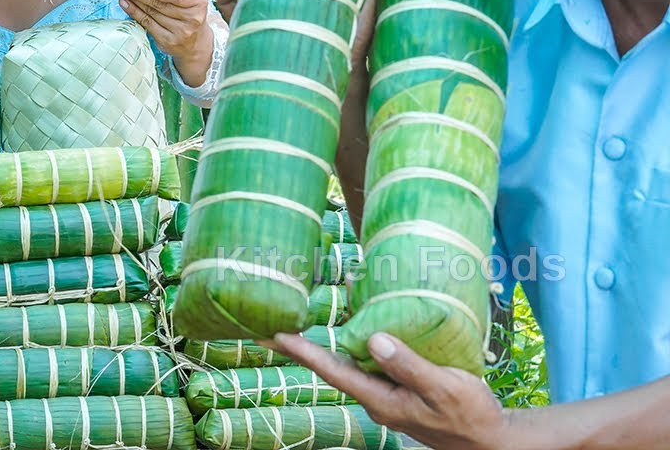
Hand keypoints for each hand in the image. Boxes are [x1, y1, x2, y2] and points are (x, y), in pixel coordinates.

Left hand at [118, 0, 214, 86]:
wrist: (195, 43)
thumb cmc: (189, 13)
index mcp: (199, 2)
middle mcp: (192, 19)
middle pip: (161, 5)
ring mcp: (180, 32)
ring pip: (152, 14)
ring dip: (135, 3)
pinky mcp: (168, 42)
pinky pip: (147, 24)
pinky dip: (134, 14)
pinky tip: (125, 5)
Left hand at [271, 332, 513, 449]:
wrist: (491, 440)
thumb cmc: (469, 415)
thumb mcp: (442, 387)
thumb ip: (407, 365)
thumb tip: (373, 339)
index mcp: (380, 400)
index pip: (332, 371)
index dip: (304, 352)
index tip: (276, 335)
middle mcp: (376, 399)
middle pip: (332, 368)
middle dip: (303, 349)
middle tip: (273, 329)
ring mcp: (386, 396)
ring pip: (349, 365)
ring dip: (325, 346)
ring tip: (300, 326)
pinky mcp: (398, 390)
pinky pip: (369, 366)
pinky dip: (355, 347)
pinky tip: (351, 334)